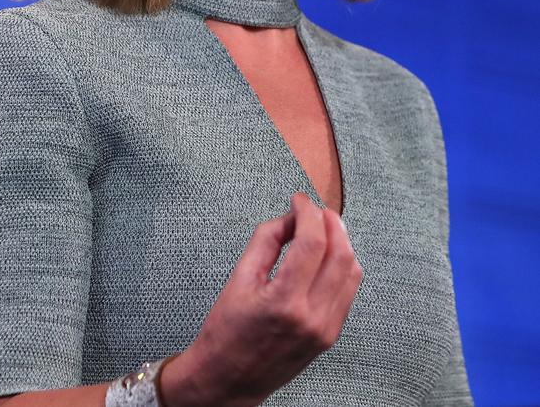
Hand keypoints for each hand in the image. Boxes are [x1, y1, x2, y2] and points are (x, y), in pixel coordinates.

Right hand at [178, 193, 362, 406]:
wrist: (229, 380)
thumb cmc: (226, 330)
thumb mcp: (239, 277)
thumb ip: (267, 239)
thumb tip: (291, 217)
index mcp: (285, 301)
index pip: (312, 242)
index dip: (308, 212)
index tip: (298, 199)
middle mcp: (312, 317)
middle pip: (341, 254)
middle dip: (330, 222)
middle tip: (313, 209)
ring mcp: (326, 329)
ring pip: (352, 271)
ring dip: (341, 242)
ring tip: (321, 228)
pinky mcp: (330, 335)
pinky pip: (348, 290)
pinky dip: (342, 264)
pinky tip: (326, 254)